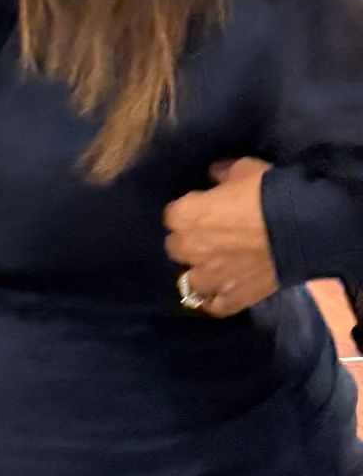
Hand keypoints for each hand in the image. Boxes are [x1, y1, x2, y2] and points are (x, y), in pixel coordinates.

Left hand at [163, 158, 277, 317]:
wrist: (303, 227)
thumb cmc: (267, 192)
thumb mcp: (242, 170)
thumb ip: (221, 174)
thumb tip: (214, 175)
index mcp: (184, 216)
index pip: (172, 215)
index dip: (189, 211)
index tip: (203, 209)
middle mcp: (189, 249)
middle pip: (176, 248)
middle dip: (190, 242)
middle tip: (211, 236)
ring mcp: (210, 278)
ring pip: (190, 281)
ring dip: (200, 273)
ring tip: (215, 267)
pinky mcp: (233, 298)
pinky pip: (214, 305)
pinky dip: (215, 300)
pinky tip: (222, 292)